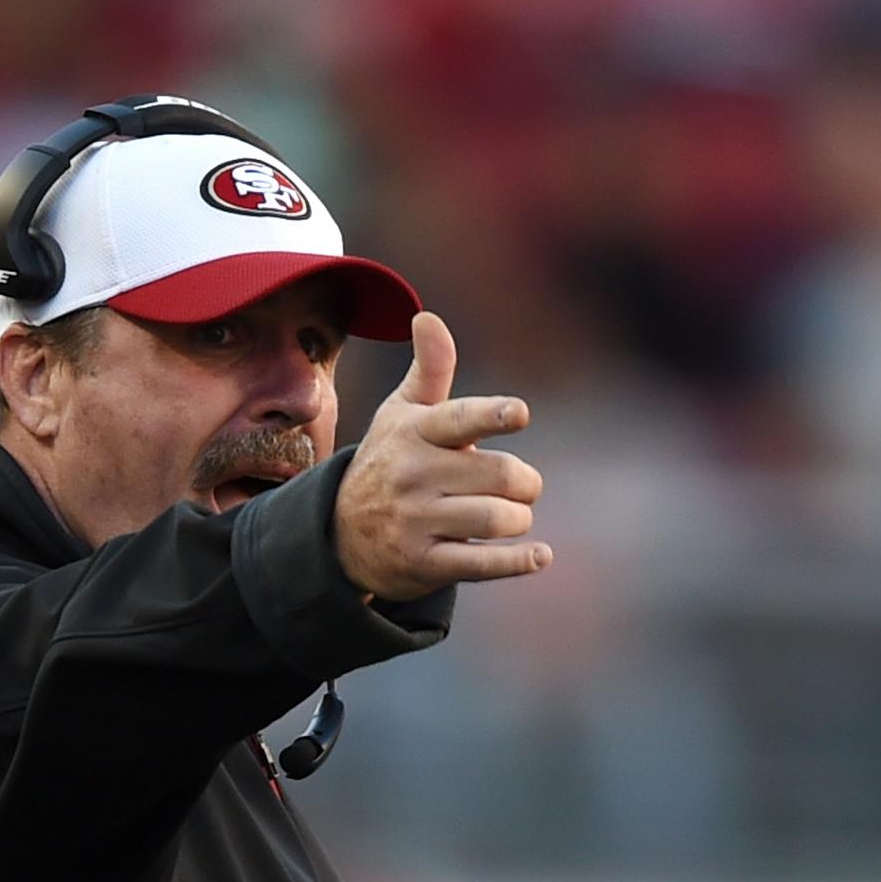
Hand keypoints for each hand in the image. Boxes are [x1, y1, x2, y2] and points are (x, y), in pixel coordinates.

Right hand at [332, 310, 549, 598]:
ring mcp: (416, 522)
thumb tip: (428, 317)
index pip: (459, 420)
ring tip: (515, 516)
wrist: (340, 533)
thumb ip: (429, 371)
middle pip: (497, 475)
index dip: (493, 415)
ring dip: (520, 518)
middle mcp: (413, 475)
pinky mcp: (424, 564)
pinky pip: (481, 564)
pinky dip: (517, 561)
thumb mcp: (401, 415)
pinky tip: (541, 555)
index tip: (520, 413)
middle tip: (523, 486)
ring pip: (494, 518)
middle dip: (526, 482)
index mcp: (414, 432)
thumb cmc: (389, 462)